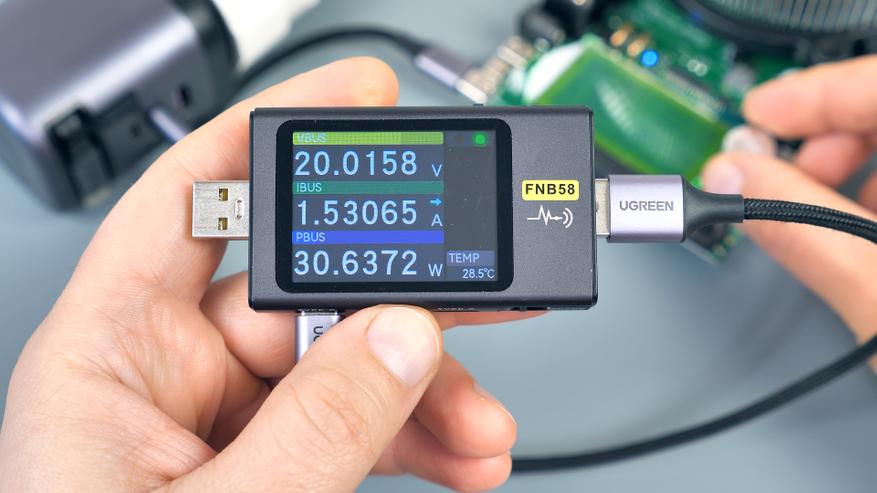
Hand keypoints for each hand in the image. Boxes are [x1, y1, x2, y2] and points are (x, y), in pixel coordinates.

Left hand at [0, 58, 534, 491]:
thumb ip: (312, 432)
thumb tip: (401, 341)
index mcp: (108, 354)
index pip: (192, 199)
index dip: (273, 132)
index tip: (354, 100)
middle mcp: (164, 374)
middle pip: (301, 285)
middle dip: (400, 290)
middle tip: (482, 275)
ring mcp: (221, 423)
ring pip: (345, 361)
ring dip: (426, 386)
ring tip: (484, 426)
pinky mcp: (266, 466)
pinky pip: (353, 424)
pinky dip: (413, 437)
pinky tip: (459, 455)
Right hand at [702, 56, 876, 343]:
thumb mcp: (876, 299)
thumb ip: (799, 230)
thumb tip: (731, 181)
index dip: (811, 93)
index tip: (756, 114)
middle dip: (819, 141)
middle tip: (770, 174)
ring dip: (840, 174)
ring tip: (808, 214)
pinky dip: (868, 197)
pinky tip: (850, 231)